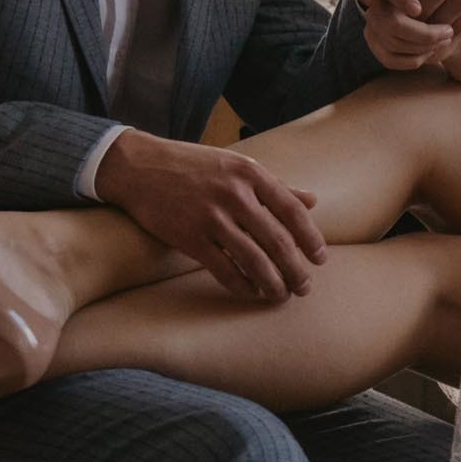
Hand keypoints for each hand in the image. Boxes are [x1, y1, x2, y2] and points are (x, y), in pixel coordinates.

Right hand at [94, 130, 325, 301]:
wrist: (140, 167)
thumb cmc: (193, 166)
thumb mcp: (236, 165)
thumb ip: (275, 185)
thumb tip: (312, 200)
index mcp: (250, 173)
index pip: (292, 210)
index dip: (310, 238)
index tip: (320, 259)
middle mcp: (234, 194)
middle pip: (277, 240)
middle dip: (295, 269)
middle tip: (304, 287)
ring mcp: (211, 217)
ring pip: (253, 259)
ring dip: (272, 283)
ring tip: (281, 295)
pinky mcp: (189, 238)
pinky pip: (223, 269)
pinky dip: (241, 286)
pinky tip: (251, 293)